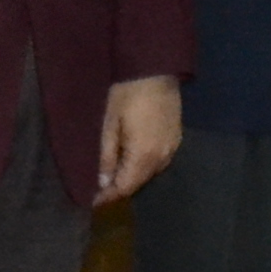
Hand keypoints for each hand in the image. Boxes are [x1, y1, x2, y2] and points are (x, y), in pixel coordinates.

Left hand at [98, 75, 183, 201]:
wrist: (154, 70)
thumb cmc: (126, 94)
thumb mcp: (109, 123)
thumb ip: (106, 155)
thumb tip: (102, 182)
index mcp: (144, 156)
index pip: (125, 187)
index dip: (108, 196)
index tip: (93, 201)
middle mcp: (162, 158)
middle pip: (138, 183)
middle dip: (119, 187)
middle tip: (99, 187)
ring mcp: (172, 148)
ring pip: (150, 173)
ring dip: (132, 176)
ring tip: (113, 172)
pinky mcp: (177, 139)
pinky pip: (159, 161)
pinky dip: (144, 165)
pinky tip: (132, 157)